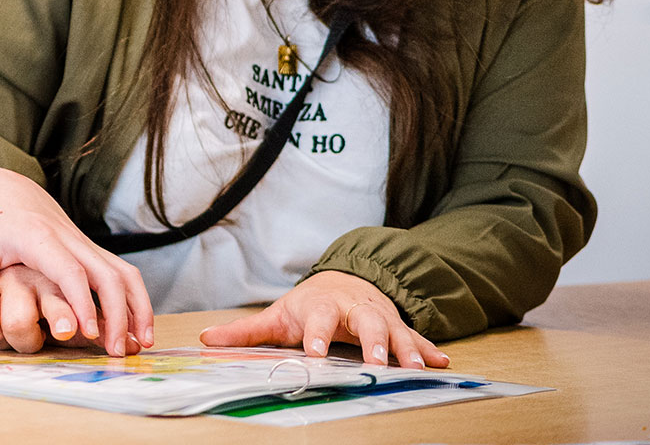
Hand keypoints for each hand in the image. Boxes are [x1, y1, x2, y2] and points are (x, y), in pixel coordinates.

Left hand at [0, 166, 152, 355]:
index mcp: (40, 238)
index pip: (70, 272)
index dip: (82, 303)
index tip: (88, 334)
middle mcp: (69, 238)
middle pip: (108, 273)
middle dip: (118, 313)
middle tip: (117, 352)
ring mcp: (83, 242)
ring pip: (123, 271)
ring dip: (138, 305)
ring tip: (143, 342)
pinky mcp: (88, 248)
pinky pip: (120, 271)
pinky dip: (134, 298)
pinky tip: (136, 326)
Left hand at [199, 270, 450, 368]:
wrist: (344, 282)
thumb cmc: (308, 305)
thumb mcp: (277, 315)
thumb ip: (245, 331)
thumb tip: (205, 339)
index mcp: (321, 305)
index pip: (318, 318)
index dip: (317, 334)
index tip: (315, 353)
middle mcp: (353, 308)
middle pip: (365, 320)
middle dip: (372, 340)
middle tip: (376, 363)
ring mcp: (379, 316)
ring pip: (395, 329)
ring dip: (406, 348)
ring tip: (416, 368)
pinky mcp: (397, 326)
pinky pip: (416, 338)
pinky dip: (429, 350)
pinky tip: (444, 364)